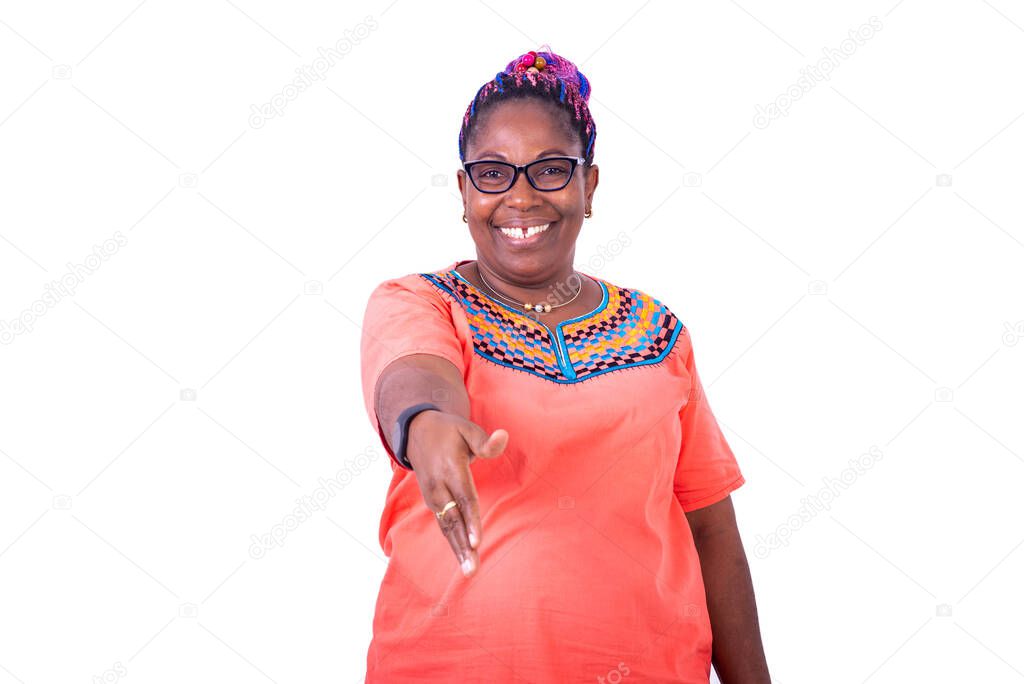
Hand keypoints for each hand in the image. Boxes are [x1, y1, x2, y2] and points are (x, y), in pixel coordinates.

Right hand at [405, 410, 507, 576]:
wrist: (415, 431)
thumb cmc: (448, 431)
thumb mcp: (467, 428)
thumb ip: (485, 441)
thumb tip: (504, 437)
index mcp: (449, 468)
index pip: (463, 498)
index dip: (471, 521)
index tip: (476, 541)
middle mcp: (438, 486)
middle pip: (453, 520)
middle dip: (463, 546)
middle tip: (472, 569)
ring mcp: (432, 496)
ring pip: (446, 527)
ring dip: (457, 550)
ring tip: (469, 571)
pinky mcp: (432, 502)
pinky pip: (444, 524)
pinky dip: (453, 542)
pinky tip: (463, 558)